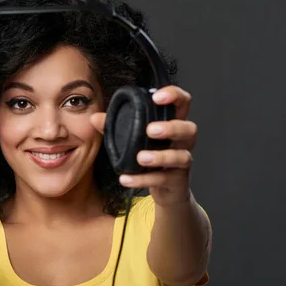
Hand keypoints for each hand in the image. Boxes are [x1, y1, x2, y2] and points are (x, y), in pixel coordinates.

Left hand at [90, 86, 195, 206]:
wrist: (166, 190)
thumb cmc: (151, 156)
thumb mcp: (133, 140)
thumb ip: (115, 127)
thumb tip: (95, 118)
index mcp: (173, 124)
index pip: (182, 103)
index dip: (174, 96)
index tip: (157, 97)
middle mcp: (182, 141)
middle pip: (189, 129)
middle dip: (171, 127)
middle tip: (150, 130)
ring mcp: (182, 162)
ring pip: (182, 156)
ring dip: (160, 156)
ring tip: (140, 158)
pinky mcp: (177, 181)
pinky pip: (163, 180)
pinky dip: (144, 179)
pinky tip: (127, 179)